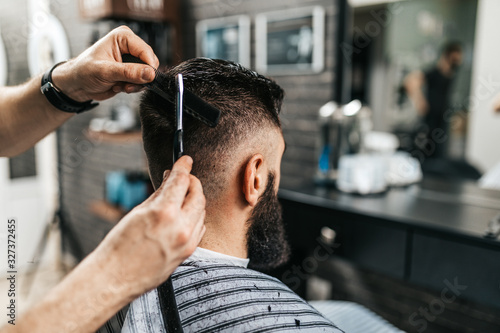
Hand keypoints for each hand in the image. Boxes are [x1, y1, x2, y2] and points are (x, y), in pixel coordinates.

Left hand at [51, 25, 158, 101]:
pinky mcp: (132, 72)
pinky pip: (143, 82)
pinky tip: (119, 86)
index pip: (145, 51)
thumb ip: (128, 72)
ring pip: (148, 74)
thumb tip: (149, 73)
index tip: (147, 79)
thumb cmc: (84, 71)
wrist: (77, 84)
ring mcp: (131, 60)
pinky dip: (133, 87)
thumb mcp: (105, 71)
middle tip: (127, 84)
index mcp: (123, 37)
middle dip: (140, 77)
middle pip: (150, 63)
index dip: (148, 66)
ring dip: (135, 84)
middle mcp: (129, 47)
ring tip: (120, 85)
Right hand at [92, 156, 205, 297]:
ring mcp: (187, 241)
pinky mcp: (188, 252)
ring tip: (180, 196)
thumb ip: (159, 194)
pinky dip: (195, 217)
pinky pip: (200, 228)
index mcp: (164, 212)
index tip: (185, 160)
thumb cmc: (119, 245)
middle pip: (197, 194)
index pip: (181, 180)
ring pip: (201, 211)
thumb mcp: (137, 212)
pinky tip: (183, 215)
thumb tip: (171, 179)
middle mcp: (180, 226)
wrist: (115, 278)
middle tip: (183, 177)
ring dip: (193, 199)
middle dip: (192, 182)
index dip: (184, 166)